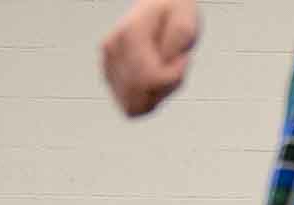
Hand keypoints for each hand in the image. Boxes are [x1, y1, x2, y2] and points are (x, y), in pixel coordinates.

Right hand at [101, 0, 199, 116]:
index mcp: (130, 34)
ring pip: (133, 106)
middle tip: (174, 66)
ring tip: (164, 71)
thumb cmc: (174, 14)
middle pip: (140, 97)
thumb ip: (177, 45)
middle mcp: (113, 50)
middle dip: (166, 89)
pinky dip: (148, 99)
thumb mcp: (186, 24)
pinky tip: (156, 79)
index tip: (183, 60)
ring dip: (157, 96)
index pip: (150, 78)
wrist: (159, 5)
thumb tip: (161, 69)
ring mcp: (108, 64)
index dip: (174, 77)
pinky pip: (130, 106)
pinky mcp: (109, 76)